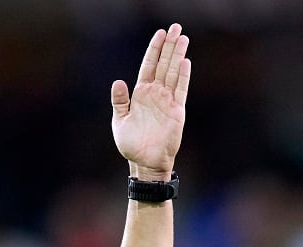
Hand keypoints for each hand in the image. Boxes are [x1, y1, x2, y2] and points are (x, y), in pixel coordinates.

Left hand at [111, 24, 190, 181]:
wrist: (145, 163)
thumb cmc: (132, 145)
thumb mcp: (120, 121)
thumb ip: (119, 101)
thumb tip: (118, 81)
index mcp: (141, 94)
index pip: (149, 66)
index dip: (154, 50)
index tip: (160, 34)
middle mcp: (155, 94)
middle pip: (163, 64)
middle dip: (169, 46)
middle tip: (176, 27)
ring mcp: (167, 101)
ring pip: (173, 73)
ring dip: (178, 56)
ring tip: (183, 38)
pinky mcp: (176, 111)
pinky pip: (180, 90)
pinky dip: (182, 77)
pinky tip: (185, 62)